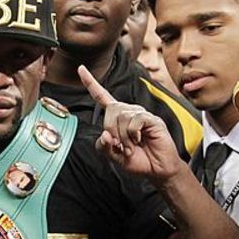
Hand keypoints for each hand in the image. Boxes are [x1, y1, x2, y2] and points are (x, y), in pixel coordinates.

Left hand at [79, 65, 183, 183]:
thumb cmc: (138, 160)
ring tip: (131, 147)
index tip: (80, 68)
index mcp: (117, 117)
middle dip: (111, 130)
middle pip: (110, 110)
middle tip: (119, 145)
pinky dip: (133, 134)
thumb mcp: (114, 156)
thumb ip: (104, 146)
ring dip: (123, 137)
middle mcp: (128, 111)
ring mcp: (140, 114)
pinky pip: (135, 120)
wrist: (157, 169)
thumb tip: (105, 134)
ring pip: (122, 116)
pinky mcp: (152, 119)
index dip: (91, 83)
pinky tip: (140, 140)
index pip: (102, 96)